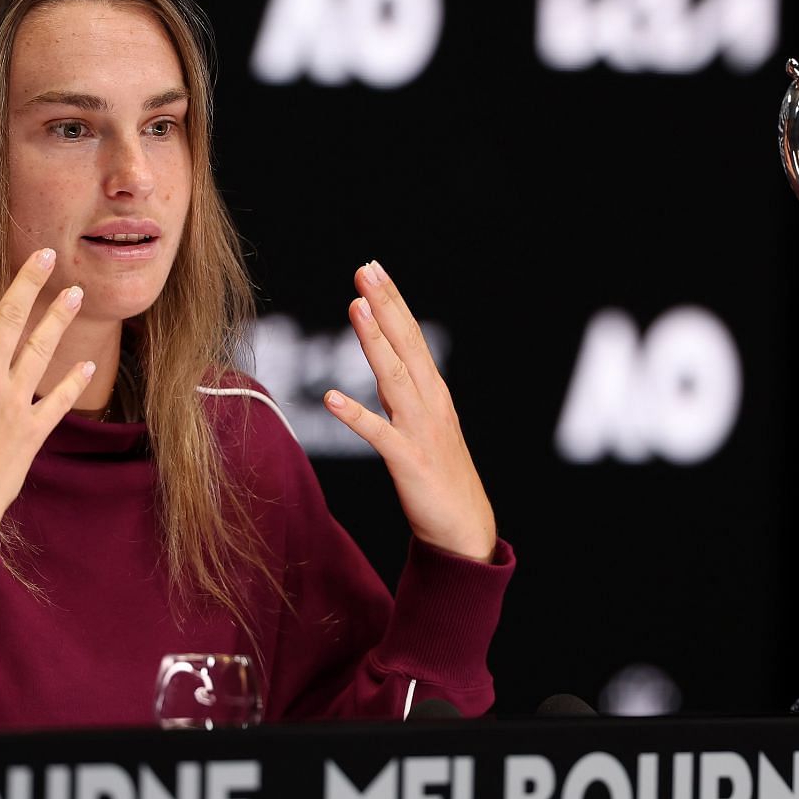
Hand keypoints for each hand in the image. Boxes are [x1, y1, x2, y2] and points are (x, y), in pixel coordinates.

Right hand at [0, 223, 96, 556]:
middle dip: (28, 281)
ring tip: (77, 292)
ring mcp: (13, 402)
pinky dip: (75, 381)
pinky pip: (59, 399)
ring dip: (60, 319)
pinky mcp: (33, 429)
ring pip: (42, 349)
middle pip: (9, 317)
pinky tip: (90, 363)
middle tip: (45, 253)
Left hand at [325, 259, 496, 561]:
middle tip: (366, 269)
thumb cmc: (440, 476)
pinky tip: (332, 398)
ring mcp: (421, 431)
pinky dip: (356, 416)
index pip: (411, 336)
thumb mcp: (422, 423)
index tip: (374, 269)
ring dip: (374, 342)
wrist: (466, 529)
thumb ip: (402, 390)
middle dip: (385, 305)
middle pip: (406, 345)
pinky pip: (379, 435)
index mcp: (433, 392)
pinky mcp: (408, 462)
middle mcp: (430, 403)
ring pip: (394, 378)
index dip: (392, 302)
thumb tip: (382, 358)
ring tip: (354, 307)